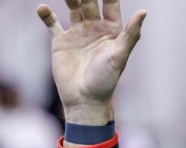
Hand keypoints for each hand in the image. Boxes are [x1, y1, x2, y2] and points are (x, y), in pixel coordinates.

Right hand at [37, 0, 146, 125]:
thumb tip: (144, 12)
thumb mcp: (120, 55)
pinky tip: (42, 8)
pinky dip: (47, 15)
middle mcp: (94, 28)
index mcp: (111, 30)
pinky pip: (52, 24)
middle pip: (90, 1)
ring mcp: (77, 33)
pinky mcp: (61, 42)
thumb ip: (131, 34)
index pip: (110, 3)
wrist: (85, 100)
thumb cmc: (106, 80)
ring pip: (73, 7)